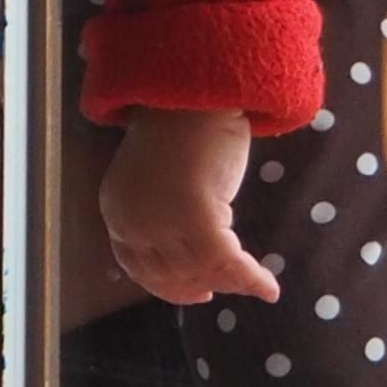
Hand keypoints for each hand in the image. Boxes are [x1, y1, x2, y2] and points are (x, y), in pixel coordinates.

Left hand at [97, 106, 280, 309]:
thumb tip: (192, 256)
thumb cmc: (183, 128)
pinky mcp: (197, 221)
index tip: (196, 293)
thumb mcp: (158, 179)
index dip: (168, 286)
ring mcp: (163, 224)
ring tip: (253, 279)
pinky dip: (251, 279)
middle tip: (225, 287)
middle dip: (202, 284)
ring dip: (231, 280)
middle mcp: (133, 222)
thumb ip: (162, 213)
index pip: (138, 267)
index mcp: (117, 210)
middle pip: (171, 274)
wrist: (196, 94)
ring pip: (202, 270)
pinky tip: (269, 289)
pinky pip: (228, 264)